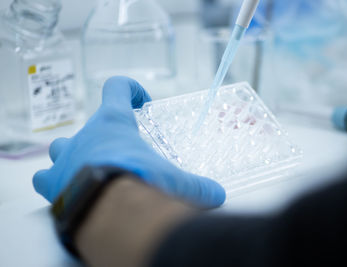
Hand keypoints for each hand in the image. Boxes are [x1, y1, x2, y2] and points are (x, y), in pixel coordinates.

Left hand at [33, 76, 225, 207]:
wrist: (110, 213)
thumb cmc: (143, 184)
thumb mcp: (176, 181)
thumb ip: (198, 186)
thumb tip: (218, 196)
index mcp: (115, 124)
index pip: (117, 88)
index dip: (129, 89)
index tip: (142, 102)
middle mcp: (85, 136)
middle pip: (89, 125)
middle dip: (104, 137)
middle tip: (121, 153)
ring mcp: (64, 158)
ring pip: (60, 147)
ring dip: (73, 155)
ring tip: (91, 170)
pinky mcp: (51, 184)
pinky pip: (43, 177)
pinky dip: (53, 182)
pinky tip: (69, 191)